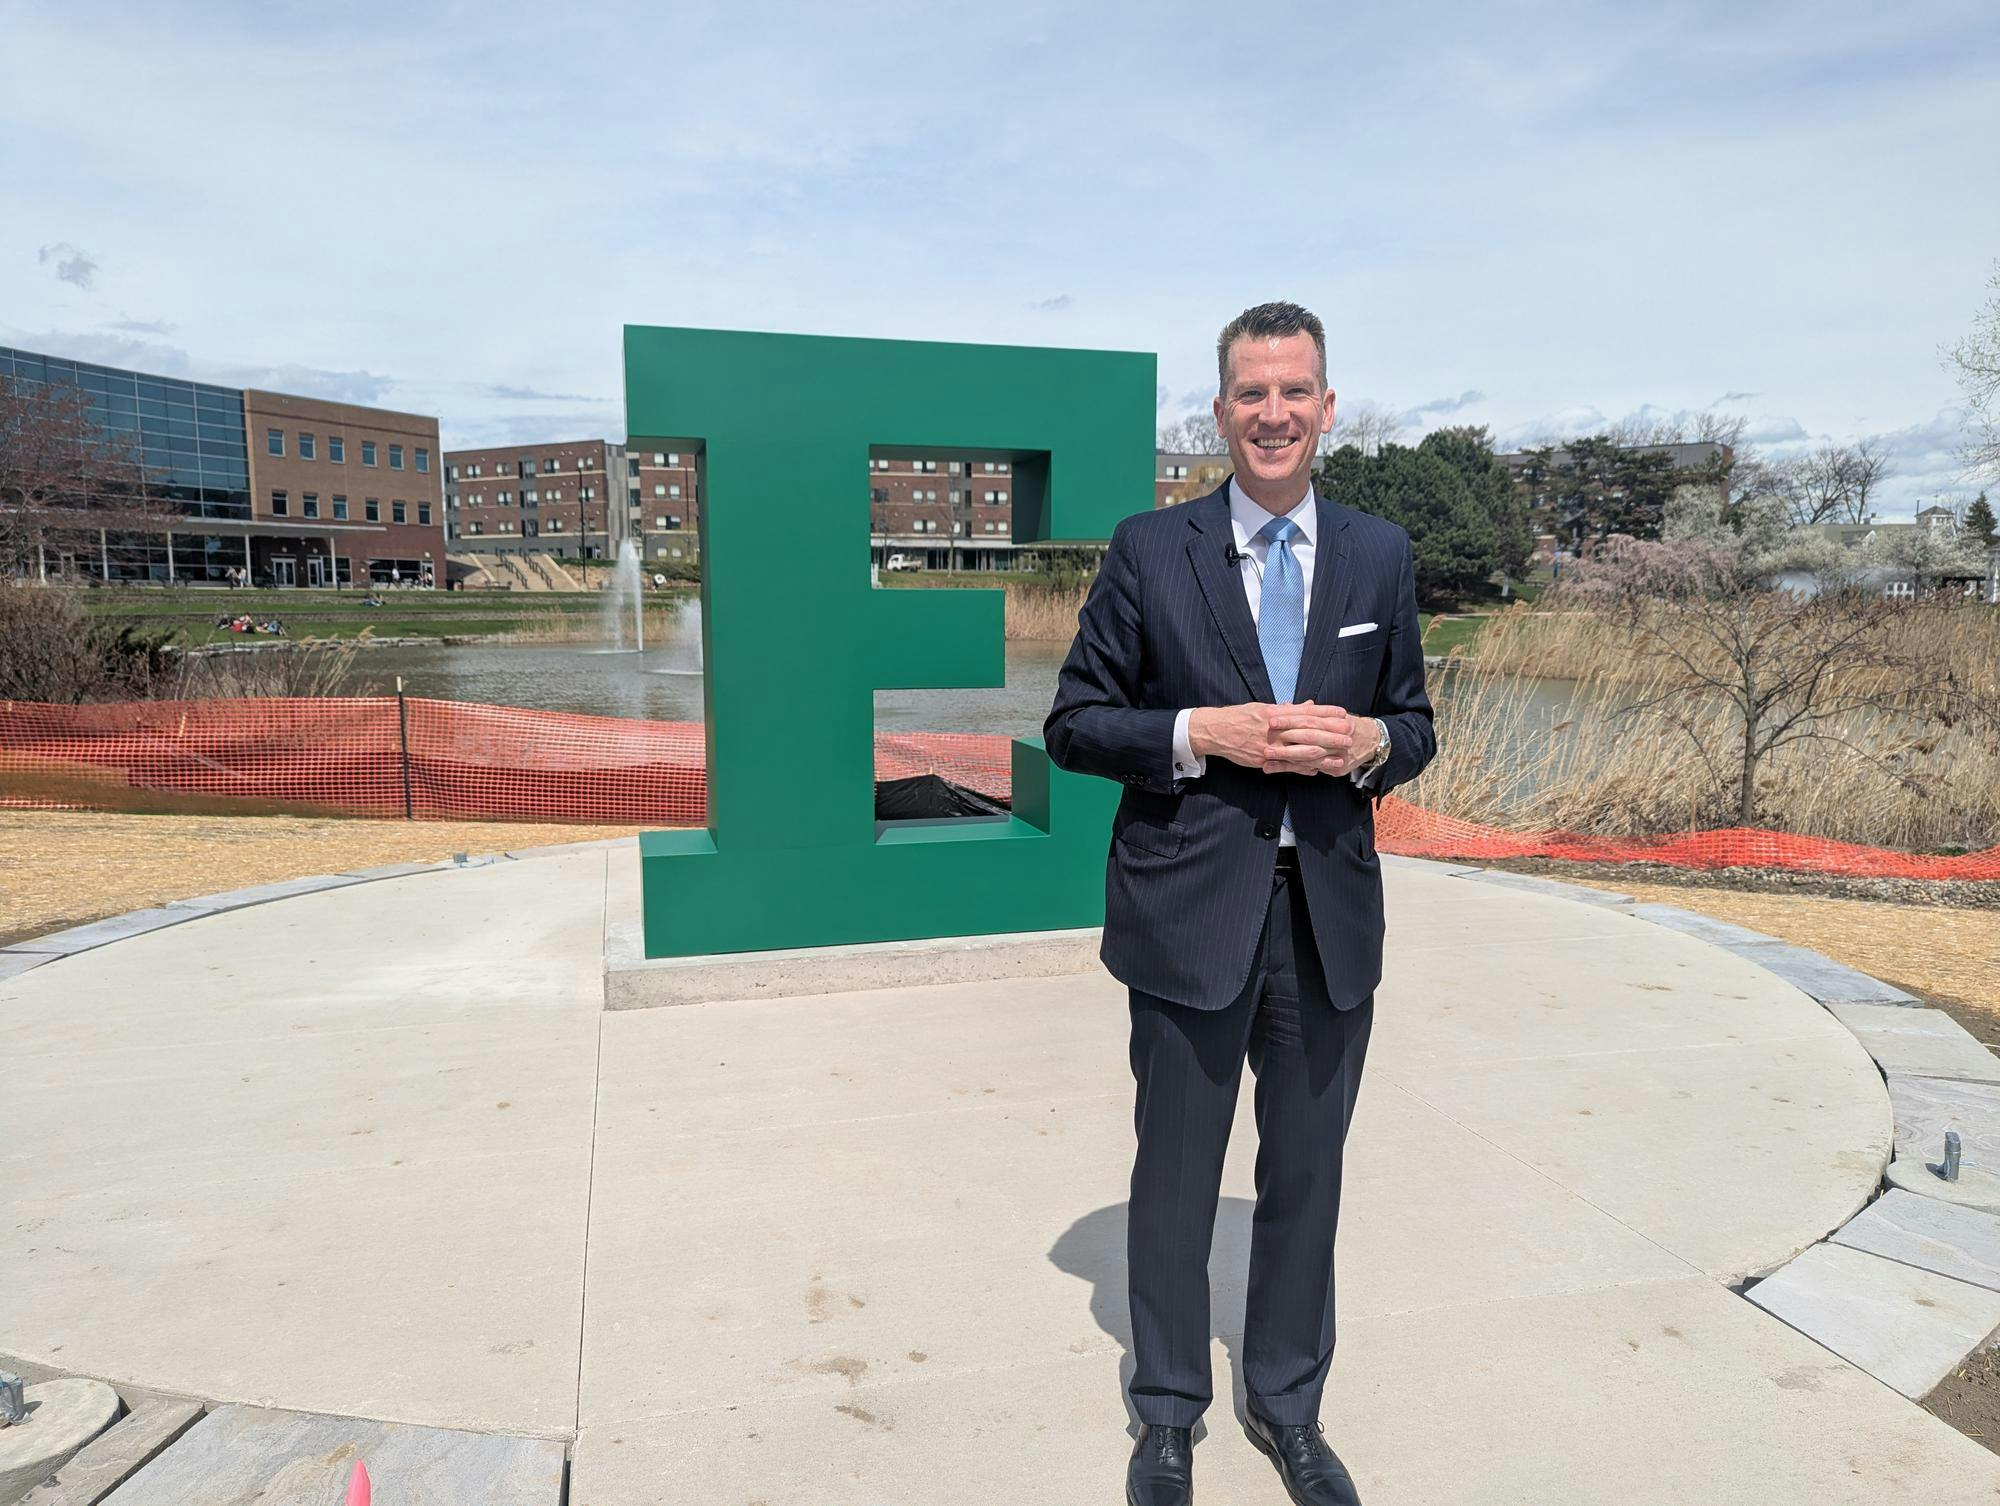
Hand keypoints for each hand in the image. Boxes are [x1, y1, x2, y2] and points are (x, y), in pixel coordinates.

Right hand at [1190, 703, 1377, 775]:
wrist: (1214, 730)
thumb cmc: (1238, 717)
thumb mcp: (1262, 707)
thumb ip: (1286, 708)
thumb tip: (1307, 705)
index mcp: (1275, 712)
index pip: (1305, 711)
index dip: (1326, 712)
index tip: (1343, 713)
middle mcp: (1273, 727)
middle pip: (1307, 730)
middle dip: (1330, 733)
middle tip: (1349, 735)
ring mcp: (1268, 744)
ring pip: (1299, 749)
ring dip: (1321, 753)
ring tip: (1338, 755)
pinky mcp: (1262, 758)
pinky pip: (1286, 765)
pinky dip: (1302, 768)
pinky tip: (1316, 770)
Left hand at [1265, 704, 1379, 776]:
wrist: (1372, 740)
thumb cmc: (1345, 725)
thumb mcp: (1331, 714)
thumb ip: (1308, 712)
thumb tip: (1284, 705)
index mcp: (1336, 720)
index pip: (1310, 719)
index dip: (1290, 719)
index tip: (1272, 718)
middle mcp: (1339, 737)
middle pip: (1309, 738)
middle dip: (1286, 739)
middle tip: (1266, 740)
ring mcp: (1339, 755)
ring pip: (1309, 757)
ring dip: (1285, 759)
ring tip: (1265, 759)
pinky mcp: (1337, 769)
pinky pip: (1311, 769)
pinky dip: (1292, 769)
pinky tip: (1275, 769)